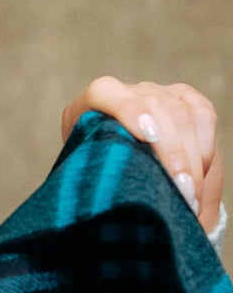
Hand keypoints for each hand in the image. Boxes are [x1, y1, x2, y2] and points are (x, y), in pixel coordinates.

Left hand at [60, 76, 223, 235]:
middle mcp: (124, 94)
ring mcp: (155, 93)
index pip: (104, 93)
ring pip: (180, 114)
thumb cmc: (98, 183)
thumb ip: (92, 178)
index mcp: (87, 109)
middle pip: (153, 106)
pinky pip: (202, 114)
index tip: (146, 137)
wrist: (125, 176)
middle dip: (171, 151)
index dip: (127, 110)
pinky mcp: (183, 98)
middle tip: (180, 190)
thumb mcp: (88, 181)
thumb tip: (108, 199)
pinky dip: (205, 145)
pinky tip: (200, 173)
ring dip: (191, 157)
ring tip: (190, 194)